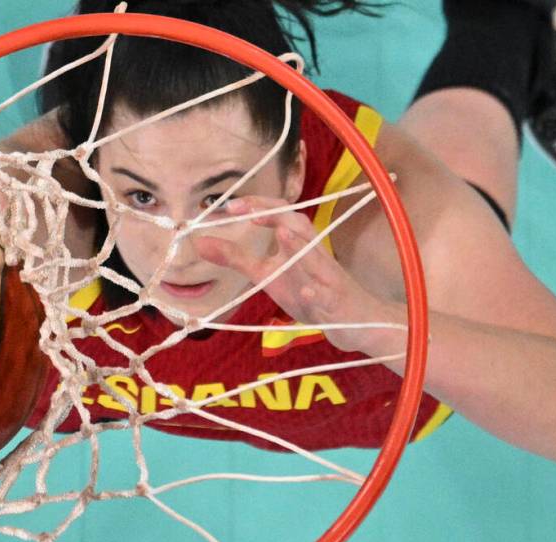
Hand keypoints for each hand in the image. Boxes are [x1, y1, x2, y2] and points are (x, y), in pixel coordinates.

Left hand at [193, 195, 394, 352]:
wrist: (356, 321)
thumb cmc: (308, 291)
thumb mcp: (268, 274)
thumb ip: (236, 258)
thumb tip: (199, 243)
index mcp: (298, 242)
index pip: (279, 214)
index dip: (257, 205)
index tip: (230, 206)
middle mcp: (314, 254)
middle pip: (299, 226)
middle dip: (276, 217)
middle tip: (250, 212)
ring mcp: (327, 278)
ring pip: (316, 259)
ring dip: (299, 246)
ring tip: (281, 234)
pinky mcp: (336, 303)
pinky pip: (327, 296)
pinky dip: (316, 293)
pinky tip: (305, 293)